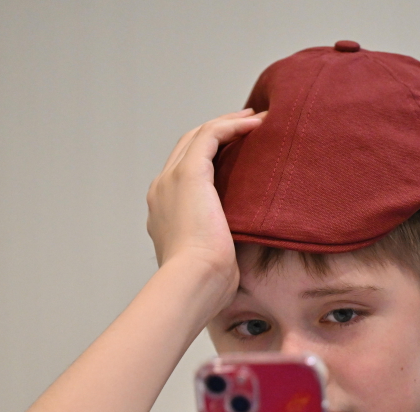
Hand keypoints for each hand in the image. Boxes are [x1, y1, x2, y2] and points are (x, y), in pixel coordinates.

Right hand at [145, 109, 265, 299]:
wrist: (193, 283)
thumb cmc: (205, 284)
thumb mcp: (211, 260)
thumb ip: (219, 246)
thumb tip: (237, 252)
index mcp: (164, 211)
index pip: (185, 171)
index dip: (210, 156)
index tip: (238, 151)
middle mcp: (162, 190)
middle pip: (188, 146)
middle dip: (218, 132)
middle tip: (248, 125)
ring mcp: (171, 180)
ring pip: (198, 136)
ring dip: (228, 123)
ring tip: (256, 119)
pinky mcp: (188, 174)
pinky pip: (211, 135)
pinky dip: (233, 125)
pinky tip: (256, 124)